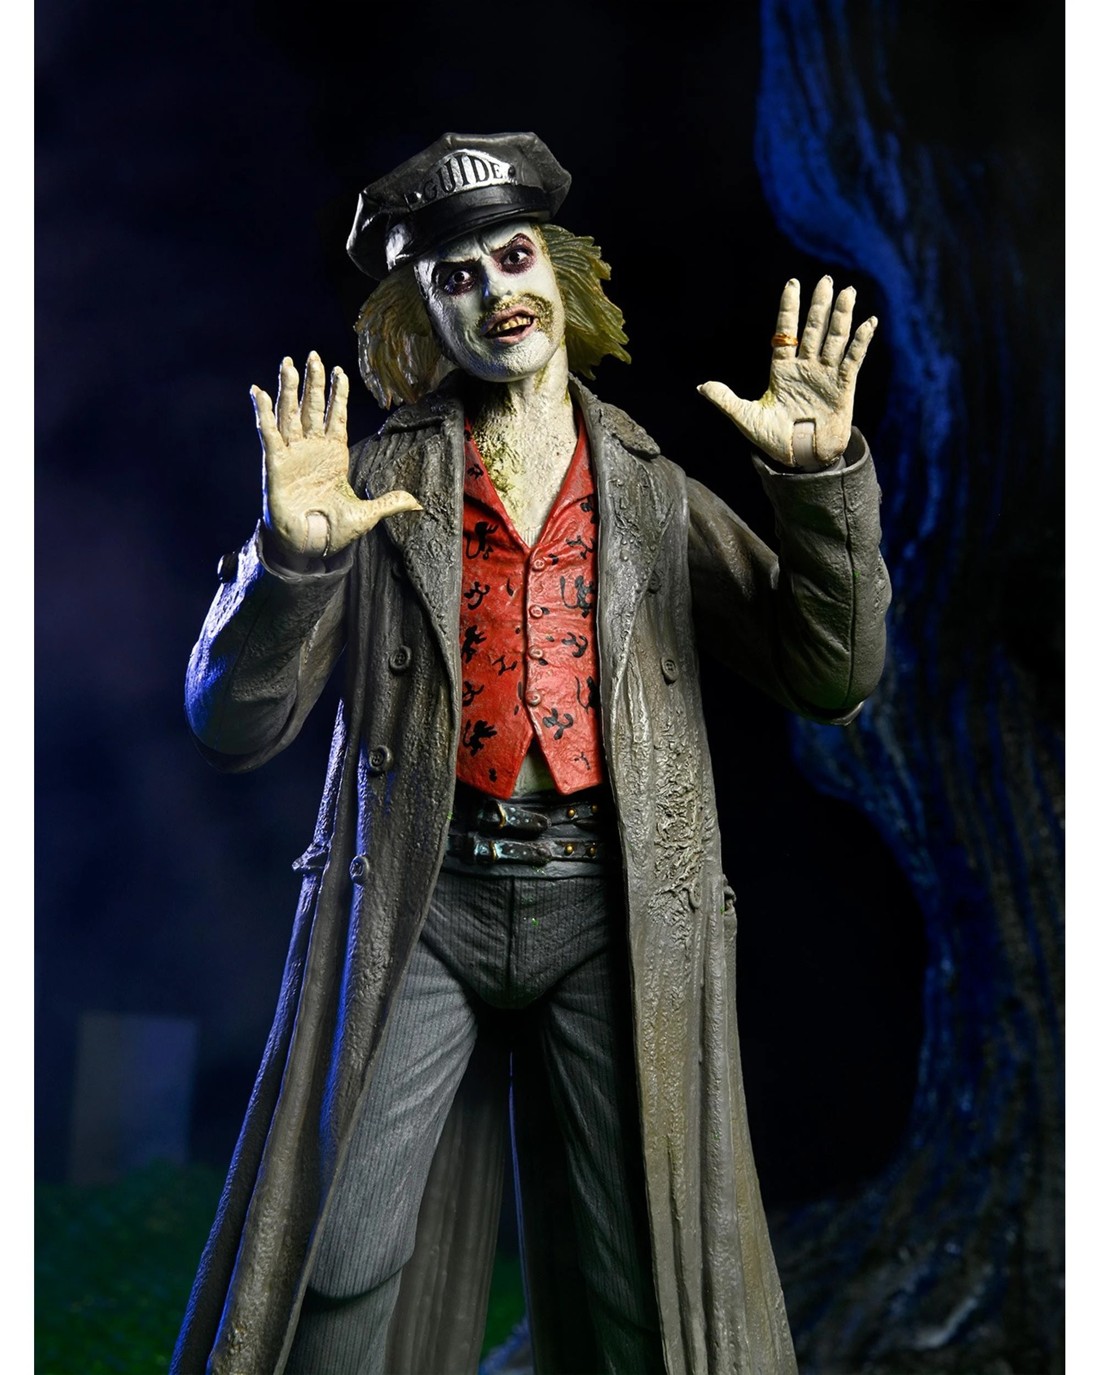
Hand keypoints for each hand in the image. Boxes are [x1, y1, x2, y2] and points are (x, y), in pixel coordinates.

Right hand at [253, 351, 421, 558]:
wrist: (309, 547)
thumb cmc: (333, 530)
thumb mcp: (367, 515)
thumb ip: (389, 503)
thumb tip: (417, 504)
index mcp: (334, 454)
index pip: (336, 416)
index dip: (337, 394)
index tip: (339, 371)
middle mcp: (312, 449)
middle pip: (312, 407)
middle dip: (313, 382)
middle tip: (314, 356)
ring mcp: (292, 454)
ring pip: (290, 413)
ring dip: (289, 389)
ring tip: (288, 364)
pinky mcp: (274, 463)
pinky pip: (268, 432)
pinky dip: (263, 412)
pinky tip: (259, 392)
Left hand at [697, 277, 876, 468]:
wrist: (800, 461)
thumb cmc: (774, 441)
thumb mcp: (746, 418)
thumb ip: (726, 400)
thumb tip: (701, 386)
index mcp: (782, 371)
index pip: (785, 332)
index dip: (788, 309)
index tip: (791, 283)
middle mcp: (805, 368)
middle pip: (813, 329)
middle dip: (819, 305)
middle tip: (825, 279)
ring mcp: (825, 375)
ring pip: (834, 339)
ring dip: (841, 316)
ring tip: (847, 292)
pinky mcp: (843, 387)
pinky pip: (853, 359)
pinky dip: (861, 341)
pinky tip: (868, 322)